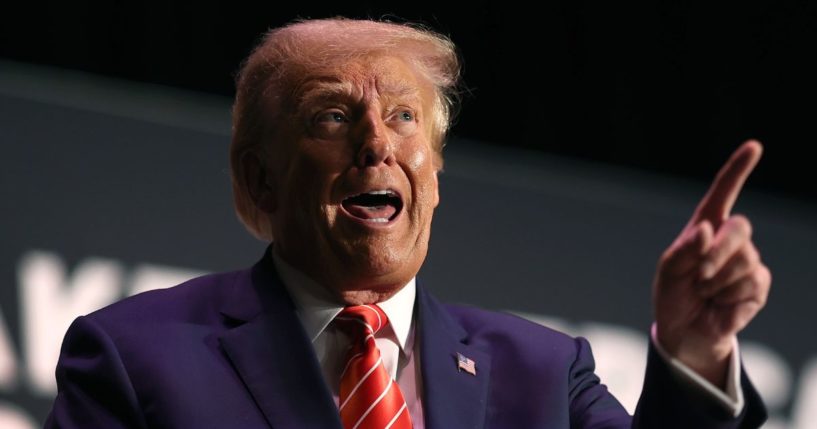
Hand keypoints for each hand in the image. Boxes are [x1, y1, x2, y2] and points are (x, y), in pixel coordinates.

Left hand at [653, 140, 770, 386]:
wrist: (684, 330)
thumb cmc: (673, 294)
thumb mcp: (668, 271)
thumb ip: (684, 250)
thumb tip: (705, 230)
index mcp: (704, 227)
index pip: (723, 192)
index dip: (738, 169)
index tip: (753, 146)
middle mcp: (729, 239)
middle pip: (739, 227)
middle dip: (716, 253)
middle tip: (698, 277)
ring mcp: (748, 260)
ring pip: (744, 260)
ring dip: (718, 281)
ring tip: (706, 292)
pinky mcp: (759, 285)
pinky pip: (751, 282)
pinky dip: (729, 296)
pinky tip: (720, 303)